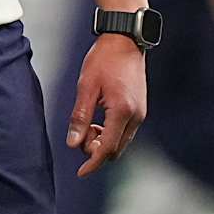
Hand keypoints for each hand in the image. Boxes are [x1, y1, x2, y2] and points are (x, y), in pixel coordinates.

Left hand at [65, 33, 147, 177]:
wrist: (125, 41)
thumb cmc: (103, 60)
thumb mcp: (86, 87)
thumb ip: (80, 117)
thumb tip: (73, 144)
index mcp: (122, 111)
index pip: (107, 148)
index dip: (93, 163)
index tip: (80, 173)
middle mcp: (136, 116)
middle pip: (115, 149)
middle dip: (95, 150)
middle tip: (79, 133)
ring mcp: (141, 113)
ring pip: (121, 142)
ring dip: (103, 142)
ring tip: (87, 124)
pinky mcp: (140, 109)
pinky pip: (125, 132)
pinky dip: (110, 133)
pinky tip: (98, 121)